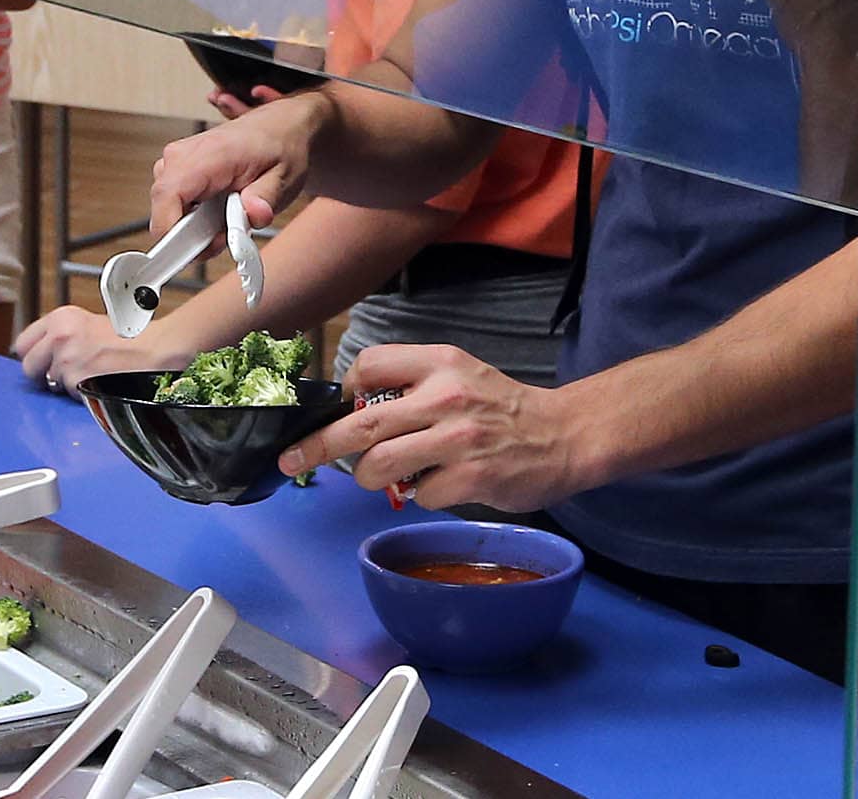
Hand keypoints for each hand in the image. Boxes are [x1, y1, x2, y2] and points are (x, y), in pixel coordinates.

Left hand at [11, 305, 157, 392]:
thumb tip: (42, 353)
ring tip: (90, 373)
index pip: (22, 343)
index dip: (31, 355)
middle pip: (28, 366)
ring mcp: (67, 360)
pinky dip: (81, 393)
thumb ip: (61, 335)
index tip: (38, 361)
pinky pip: (69, 394)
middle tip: (60, 373)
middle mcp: (59, 336)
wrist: (155, 348)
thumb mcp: (88, 323)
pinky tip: (97, 381)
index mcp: (61, 318)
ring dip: (65, 383)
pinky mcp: (77, 381)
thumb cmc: (129, 336)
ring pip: (50, 383)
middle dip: (41, 373)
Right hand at [149, 88, 332, 238]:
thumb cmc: (280, 148)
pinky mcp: (176, 169)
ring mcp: (176, 161)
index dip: (168, 231)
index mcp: (209, 154)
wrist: (277, 127)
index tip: (185, 257)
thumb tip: (254, 214)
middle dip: (189, 237)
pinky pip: (172, 204)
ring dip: (192, 228)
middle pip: (163, 209)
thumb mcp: (284, 176)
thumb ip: (266, 197)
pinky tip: (216, 213)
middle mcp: (184, 155)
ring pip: (166, 210)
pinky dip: (191, 217)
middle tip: (224, 239)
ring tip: (226, 222)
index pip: (168, 195)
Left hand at [279, 343, 593, 513]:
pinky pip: (419, 495)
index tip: (340, 409)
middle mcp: (445, 396)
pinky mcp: (471, 477)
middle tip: (292, 460)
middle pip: (359, 424)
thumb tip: (354, 412)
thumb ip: (413, 385)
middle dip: (317, 447)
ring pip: (379, 465)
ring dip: (369, 478)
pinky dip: (421, 496)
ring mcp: (457, 439)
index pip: (369, 366)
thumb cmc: (503, 408)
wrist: (565, 435)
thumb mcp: (460, 375)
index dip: (345, 392)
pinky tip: (441, 486)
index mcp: (439, 363)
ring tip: (384, 478)